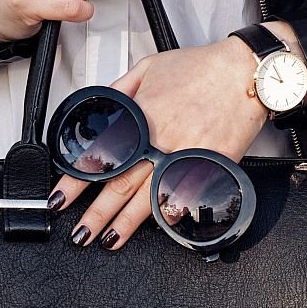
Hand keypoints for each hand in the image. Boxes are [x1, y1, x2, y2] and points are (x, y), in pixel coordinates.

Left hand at [48, 37, 267, 249]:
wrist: (246, 71)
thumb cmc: (201, 67)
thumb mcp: (149, 67)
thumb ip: (120, 90)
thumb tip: (99, 110)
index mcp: (141, 116)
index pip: (99, 154)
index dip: (76, 179)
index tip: (61, 197)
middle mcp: (160, 140)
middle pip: (121, 184)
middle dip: (96, 213)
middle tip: (80, 233)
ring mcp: (185, 155)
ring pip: (149, 197)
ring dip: (126, 223)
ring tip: (109, 240)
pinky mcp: (209, 165)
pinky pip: (186, 196)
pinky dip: (170, 214)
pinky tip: (157, 228)